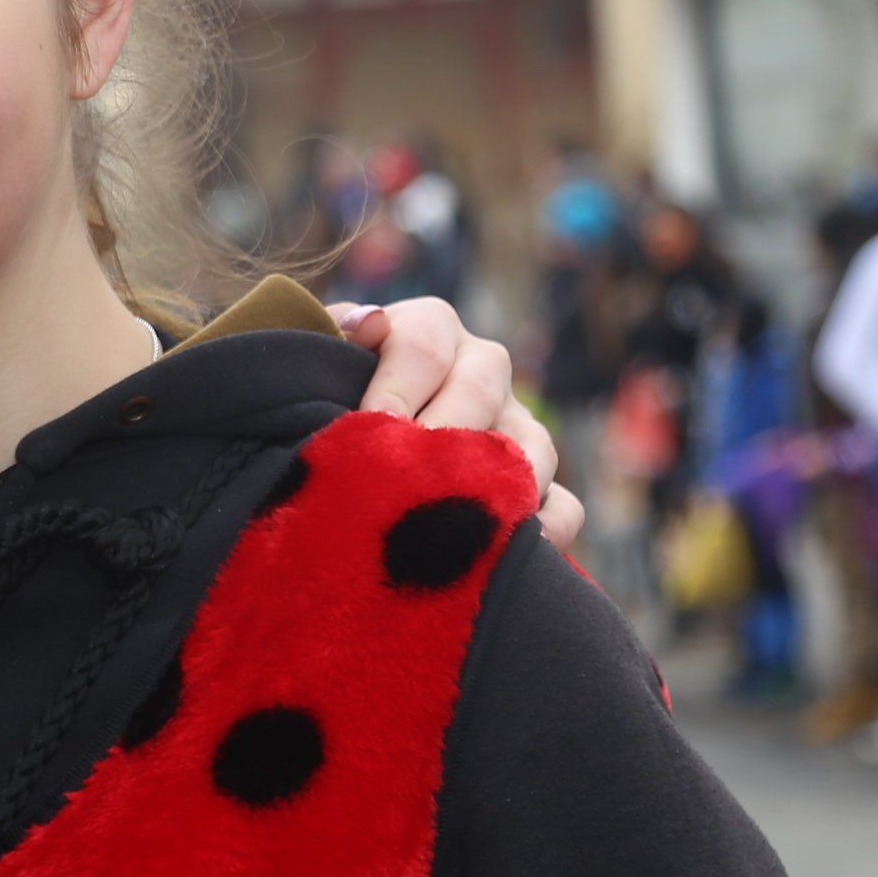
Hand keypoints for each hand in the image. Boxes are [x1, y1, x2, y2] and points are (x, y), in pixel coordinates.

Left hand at [330, 298, 584, 550]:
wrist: (333, 427)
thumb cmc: (319, 388)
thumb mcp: (314, 354)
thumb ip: (329, 336)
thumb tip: (369, 323)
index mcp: (427, 328)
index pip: (422, 345)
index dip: (395, 387)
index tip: (369, 427)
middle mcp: (480, 367)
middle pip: (479, 390)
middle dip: (442, 436)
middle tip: (407, 479)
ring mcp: (513, 424)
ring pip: (532, 444)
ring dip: (500, 481)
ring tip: (459, 517)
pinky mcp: (533, 479)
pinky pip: (563, 503)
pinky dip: (548, 528)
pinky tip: (512, 553)